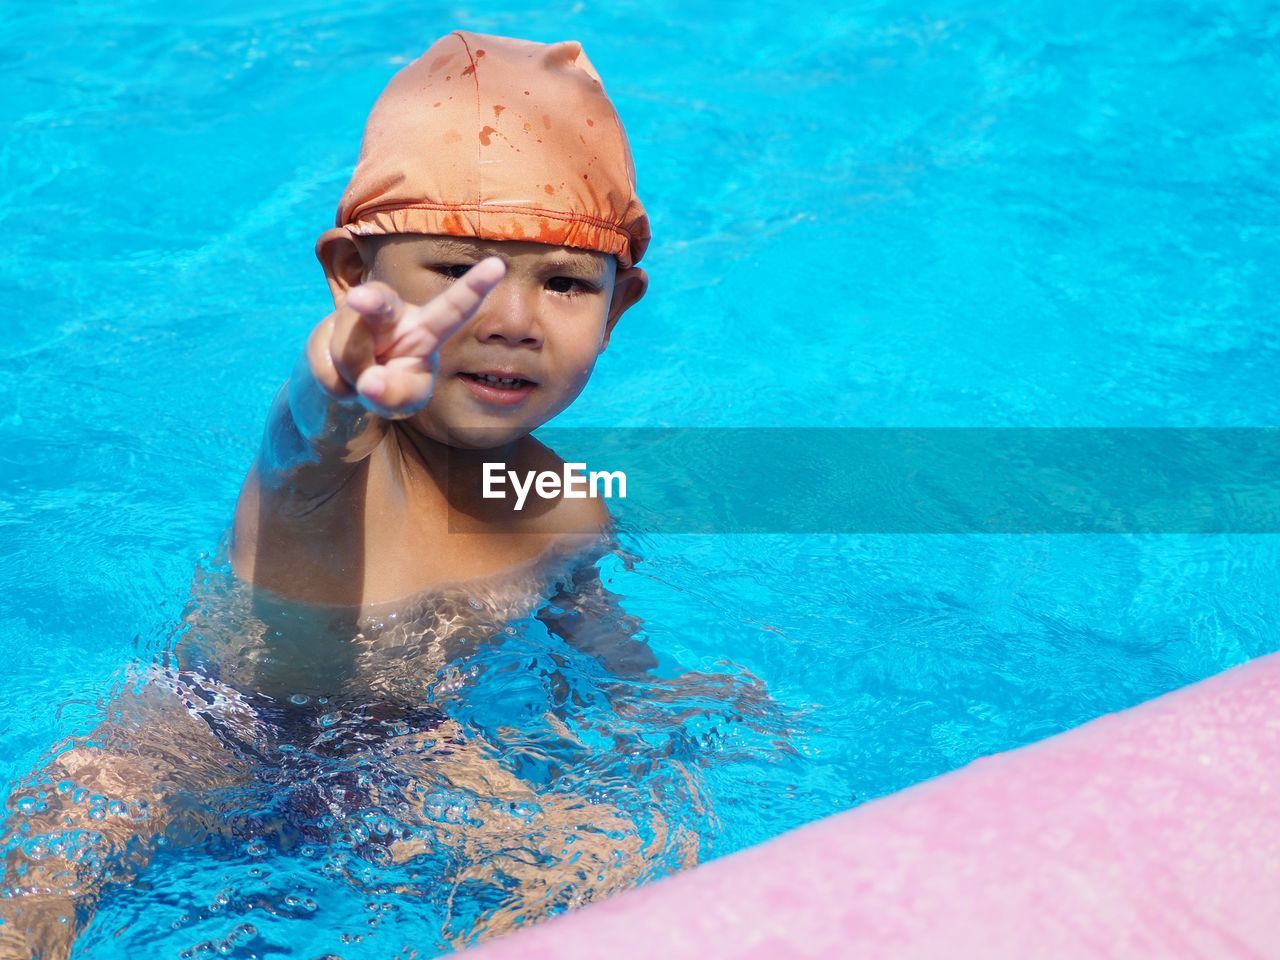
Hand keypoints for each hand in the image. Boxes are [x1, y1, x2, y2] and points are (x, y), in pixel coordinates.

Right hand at [306, 257, 506, 417]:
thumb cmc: (392, 387)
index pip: (453, 307)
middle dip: (369, 301)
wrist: (344, 389)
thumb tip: (369, 383)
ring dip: (356, 380)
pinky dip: (338, 388)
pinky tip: (343, 379)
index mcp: (426, 327)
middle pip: (380, 303)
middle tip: (361, 300)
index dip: (474, 287)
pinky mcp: (322, 334)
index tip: (498, 266)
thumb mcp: (406, 400)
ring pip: (351, 354)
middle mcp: (390, 314)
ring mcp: (353, 320)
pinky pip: (329, 372)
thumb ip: (400, 395)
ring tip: (363, 380)